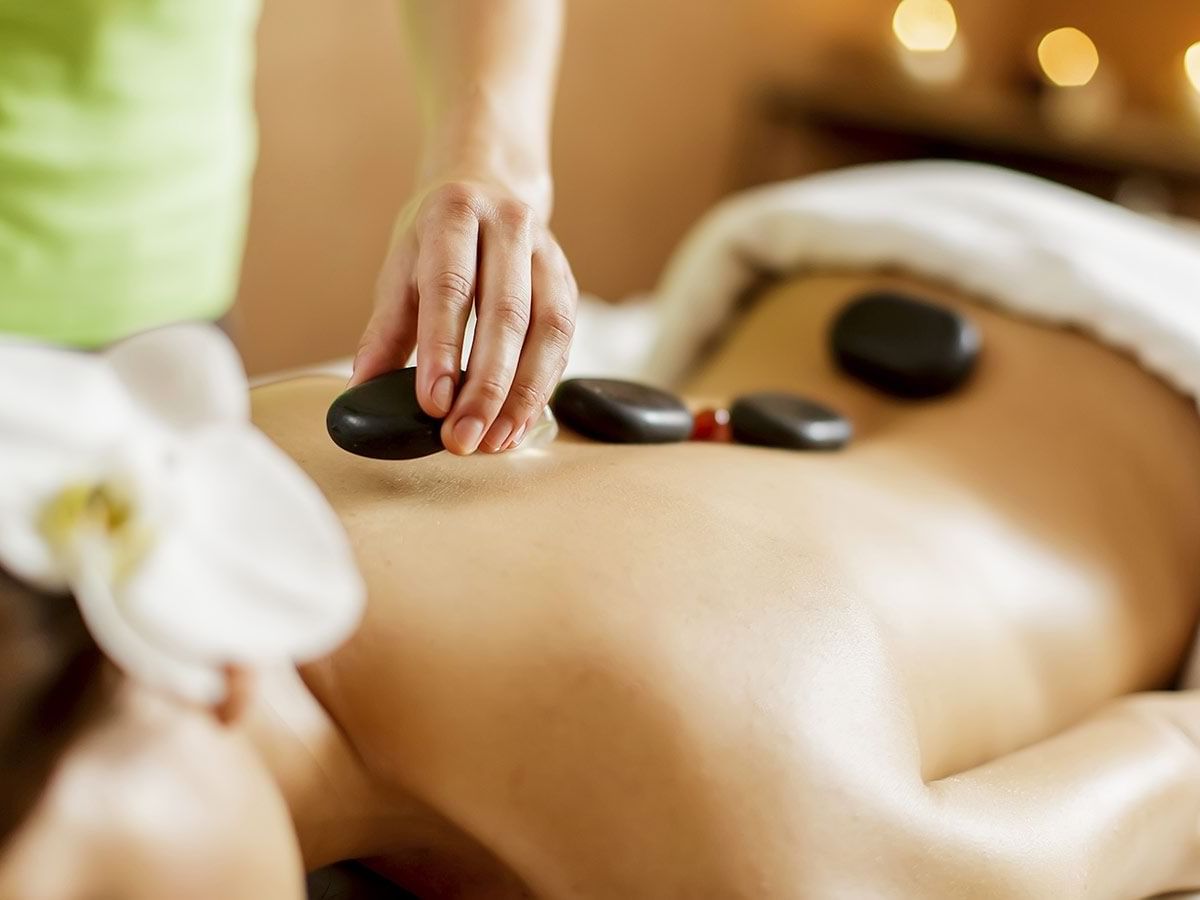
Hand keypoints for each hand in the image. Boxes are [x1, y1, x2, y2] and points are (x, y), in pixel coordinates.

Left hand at [352, 179, 577, 454]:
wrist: (488, 188)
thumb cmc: (436, 241)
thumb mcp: (400, 270)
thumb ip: (385, 330)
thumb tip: (363, 390)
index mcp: (454, 215)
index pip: (451, 287)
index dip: (442, 349)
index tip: (433, 404)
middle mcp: (508, 226)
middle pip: (506, 313)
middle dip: (487, 385)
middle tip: (464, 438)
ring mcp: (547, 252)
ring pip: (548, 329)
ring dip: (523, 394)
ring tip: (496, 440)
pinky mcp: (569, 281)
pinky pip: (564, 342)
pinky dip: (542, 388)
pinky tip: (518, 423)